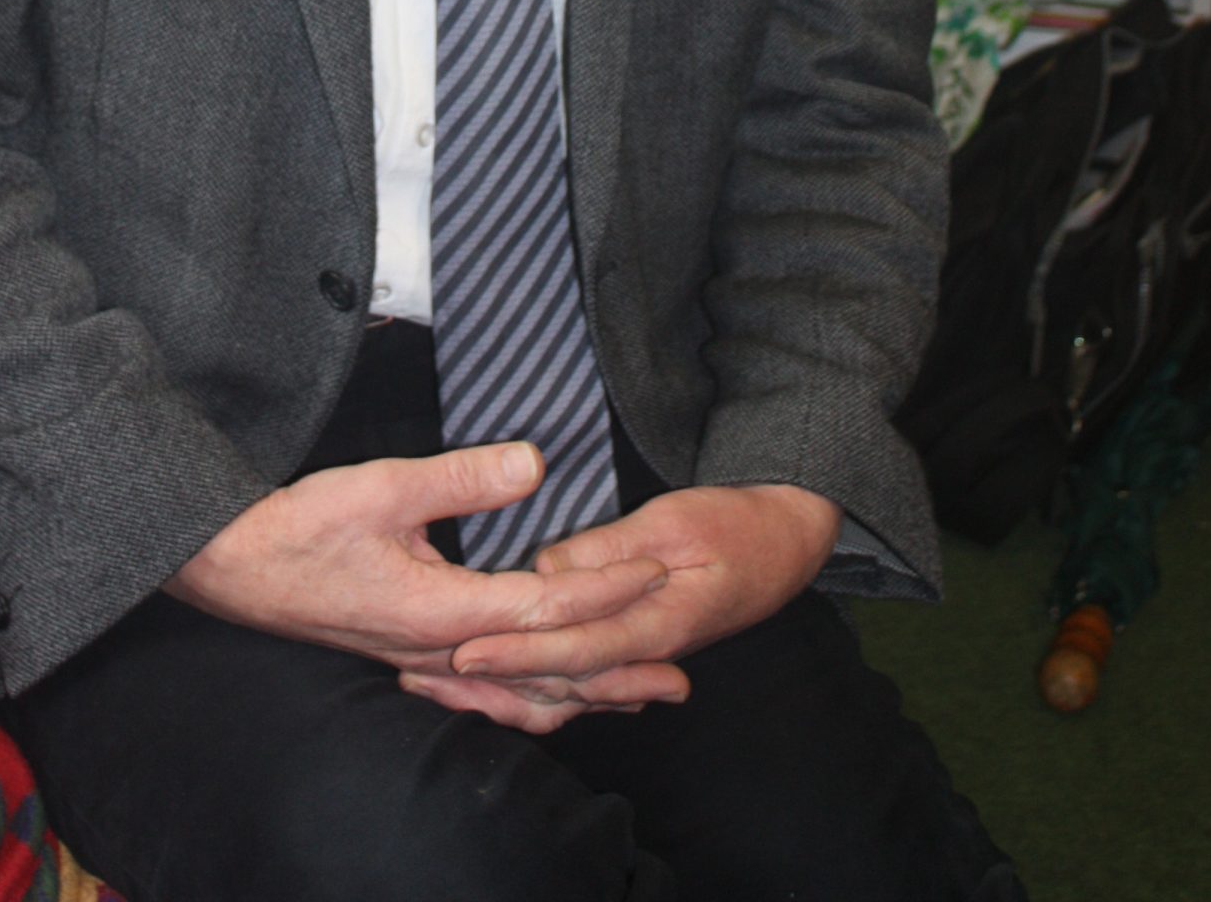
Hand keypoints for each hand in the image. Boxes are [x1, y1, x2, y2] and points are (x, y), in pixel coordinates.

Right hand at [164, 443, 668, 719]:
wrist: (236, 569)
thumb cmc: (303, 527)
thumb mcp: (384, 487)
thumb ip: (464, 478)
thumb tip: (537, 465)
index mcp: (441, 611)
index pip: (547, 607)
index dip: (608, 590)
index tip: (659, 573)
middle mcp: (441, 651)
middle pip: (546, 673)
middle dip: (615, 673)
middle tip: (679, 677)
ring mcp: (424, 662)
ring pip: (519, 694)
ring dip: (581, 695)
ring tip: (634, 698)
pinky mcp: (411, 657)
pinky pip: (487, 694)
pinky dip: (531, 699)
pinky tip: (548, 699)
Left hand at [399, 483, 840, 731]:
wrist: (785, 544)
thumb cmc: (735, 523)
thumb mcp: (676, 520)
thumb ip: (610, 547)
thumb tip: (546, 566)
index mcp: (660, 623)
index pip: (575, 649)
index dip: (518, 652)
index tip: (465, 650)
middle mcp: (645, 653)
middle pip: (559, 680)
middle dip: (492, 681)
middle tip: (425, 676)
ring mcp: (640, 655)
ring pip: (565, 688)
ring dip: (504, 689)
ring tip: (440, 684)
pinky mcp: (633, 646)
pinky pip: (577, 676)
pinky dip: (532, 682)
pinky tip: (492, 682)